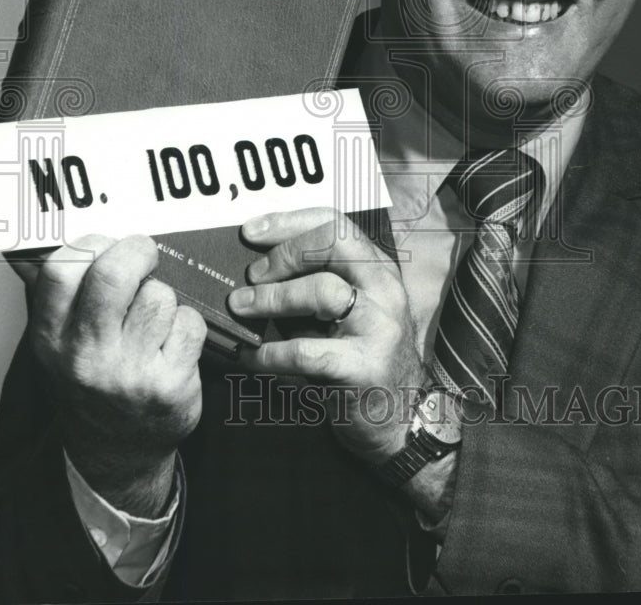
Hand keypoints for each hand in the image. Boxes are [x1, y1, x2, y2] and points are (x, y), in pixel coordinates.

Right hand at [15, 234, 206, 515]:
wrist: (117, 451)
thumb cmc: (92, 381)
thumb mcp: (61, 342)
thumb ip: (54, 291)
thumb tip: (32, 239)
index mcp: (53, 337)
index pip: (61, 270)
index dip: (92, 244)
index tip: (108, 244)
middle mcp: (86, 355)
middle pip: (114, 273)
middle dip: (137, 251)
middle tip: (145, 256)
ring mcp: (128, 372)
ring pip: (159, 295)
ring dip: (164, 297)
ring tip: (153, 319)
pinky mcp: (169, 385)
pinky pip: (190, 322)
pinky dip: (187, 324)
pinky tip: (173, 343)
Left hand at [229, 208, 424, 464]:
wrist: (399, 419)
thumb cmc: (358, 358)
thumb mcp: (344, 311)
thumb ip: (311, 284)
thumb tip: (253, 268)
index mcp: (377, 270)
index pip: (336, 224)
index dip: (289, 222)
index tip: (250, 230)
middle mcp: (384, 291)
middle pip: (336, 244)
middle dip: (286, 253)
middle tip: (252, 275)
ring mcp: (379, 328)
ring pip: (324, 291)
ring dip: (273, 297)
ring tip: (241, 307)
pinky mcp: (363, 368)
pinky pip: (307, 351)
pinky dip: (270, 352)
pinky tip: (250, 356)